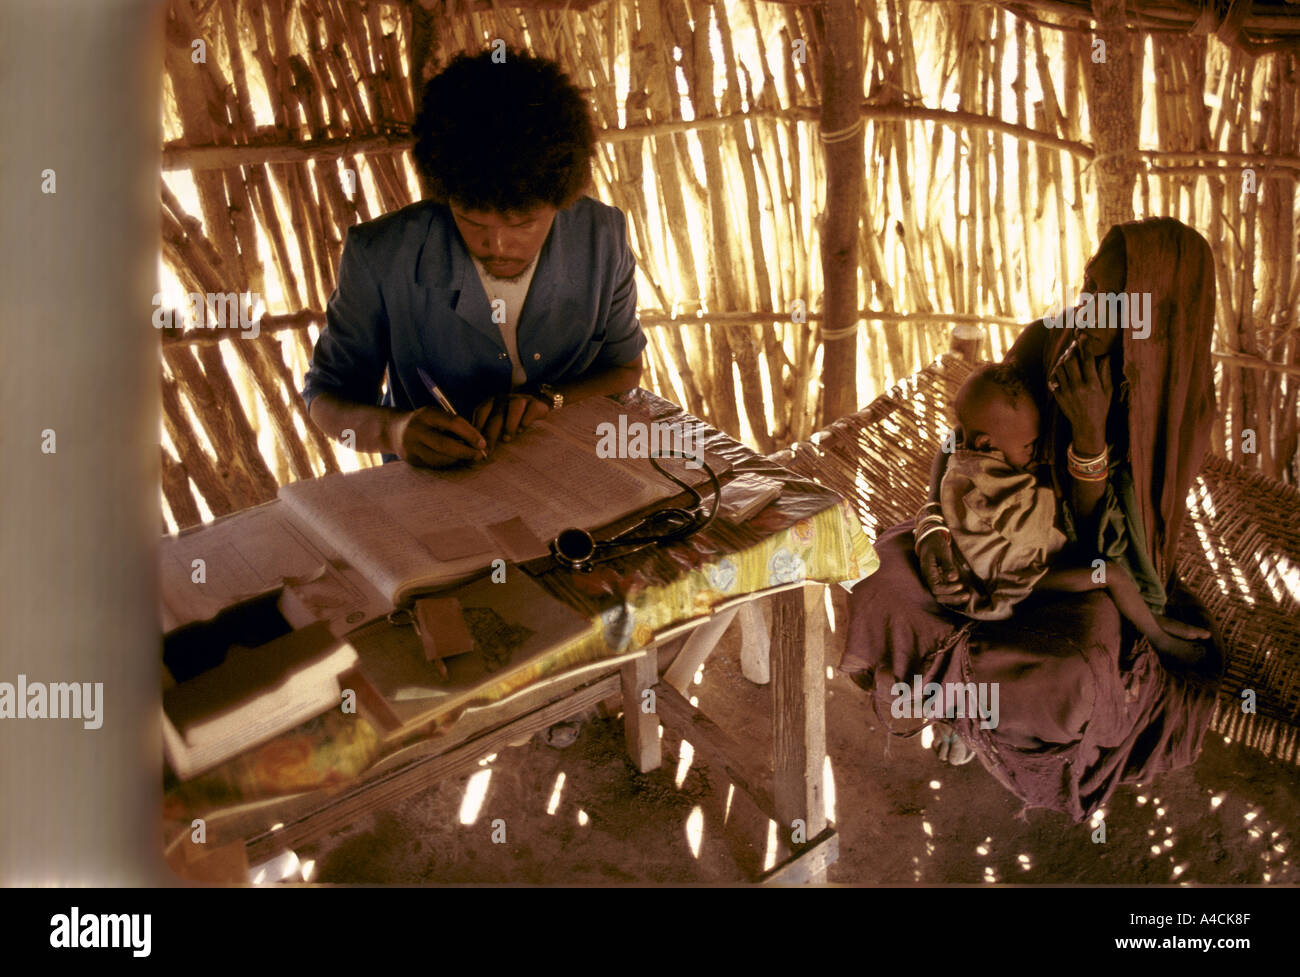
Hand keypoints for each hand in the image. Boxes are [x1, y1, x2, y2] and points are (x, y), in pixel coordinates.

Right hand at [387, 407, 486, 467]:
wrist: (394, 430)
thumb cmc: (425, 422)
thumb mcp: (437, 416)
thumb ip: (454, 426)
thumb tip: (479, 442)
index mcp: (427, 414)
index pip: (453, 423)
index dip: (471, 434)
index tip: (483, 443)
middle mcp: (416, 430)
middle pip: (445, 445)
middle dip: (465, 452)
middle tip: (479, 456)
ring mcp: (411, 446)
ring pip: (439, 459)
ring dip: (457, 460)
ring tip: (468, 458)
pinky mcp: (411, 460)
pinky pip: (433, 465)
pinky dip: (447, 464)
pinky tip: (455, 461)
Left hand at [470, 393, 549, 450]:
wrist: (536, 412)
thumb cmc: (512, 424)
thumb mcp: (497, 427)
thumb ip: (485, 436)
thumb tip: (470, 455)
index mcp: (492, 403)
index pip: (481, 412)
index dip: (478, 429)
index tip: (477, 447)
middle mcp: (505, 399)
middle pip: (496, 414)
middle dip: (490, 433)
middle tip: (488, 451)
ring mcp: (522, 400)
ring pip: (515, 406)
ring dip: (509, 423)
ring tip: (507, 439)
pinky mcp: (537, 404)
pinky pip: (532, 408)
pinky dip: (527, 418)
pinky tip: (523, 429)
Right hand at [916, 529, 969, 607]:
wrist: (930, 542)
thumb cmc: (936, 546)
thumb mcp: (942, 552)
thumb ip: (947, 565)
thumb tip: (953, 578)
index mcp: (927, 573)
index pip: (935, 588)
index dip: (948, 589)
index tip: (960, 585)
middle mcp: (929, 580)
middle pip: (938, 596)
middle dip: (952, 598)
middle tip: (967, 595)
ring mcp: (933, 581)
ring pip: (941, 596)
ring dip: (953, 599)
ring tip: (967, 596)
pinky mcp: (938, 581)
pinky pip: (944, 592)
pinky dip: (953, 595)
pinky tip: (963, 594)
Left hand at [1049, 335, 1112, 452]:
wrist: (1086, 427)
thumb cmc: (1101, 407)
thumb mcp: (1108, 390)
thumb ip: (1105, 373)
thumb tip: (1105, 356)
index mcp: (1092, 384)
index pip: (1087, 360)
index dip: (1085, 345)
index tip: (1083, 336)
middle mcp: (1078, 387)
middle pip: (1070, 361)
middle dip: (1072, 350)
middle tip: (1074, 344)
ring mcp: (1066, 392)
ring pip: (1059, 368)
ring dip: (1063, 359)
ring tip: (1069, 355)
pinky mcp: (1058, 396)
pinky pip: (1054, 378)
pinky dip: (1057, 370)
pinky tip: (1062, 367)